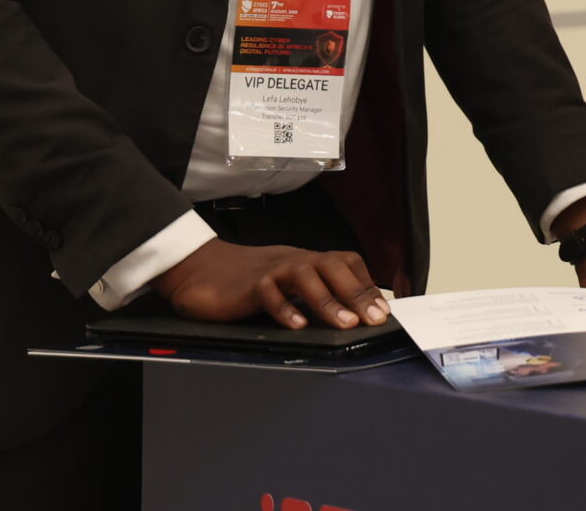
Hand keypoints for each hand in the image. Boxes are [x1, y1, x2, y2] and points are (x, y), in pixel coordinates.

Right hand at [153, 239, 388, 330]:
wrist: (200, 267)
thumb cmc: (248, 278)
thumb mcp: (287, 282)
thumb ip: (314, 292)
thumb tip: (352, 313)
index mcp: (307, 260)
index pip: (346, 263)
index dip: (367, 285)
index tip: (384, 311)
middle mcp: (294, 261)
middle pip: (333, 266)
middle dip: (357, 293)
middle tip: (375, 319)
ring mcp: (272, 271)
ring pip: (306, 277)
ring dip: (329, 301)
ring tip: (347, 324)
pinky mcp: (248, 286)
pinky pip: (269, 294)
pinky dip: (285, 309)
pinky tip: (297, 325)